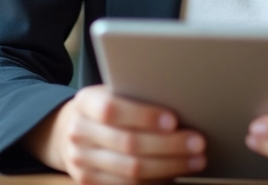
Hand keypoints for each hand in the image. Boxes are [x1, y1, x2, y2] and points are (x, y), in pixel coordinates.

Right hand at [25, 84, 205, 184]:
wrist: (68, 130)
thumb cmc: (106, 106)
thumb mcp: (113, 92)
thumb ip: (136, 95)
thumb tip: (182, 101)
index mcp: (85, 102)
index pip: (112, 110)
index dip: (144, 116)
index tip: (174, 120)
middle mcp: (78, 133)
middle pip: (128, 144)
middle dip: (168, 145)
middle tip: (198, 142)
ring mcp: (81, 161)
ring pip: (131, 171)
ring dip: (169, 166)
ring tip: (196, 160)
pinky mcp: (88, 182)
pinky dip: (156, 182)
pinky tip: (176, 174)